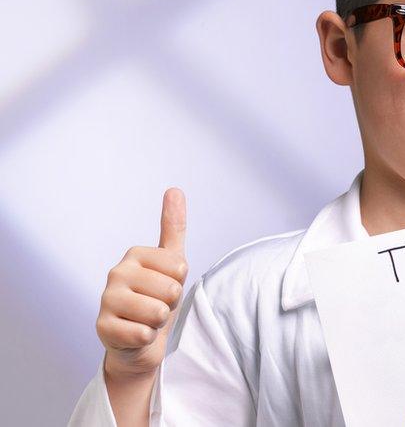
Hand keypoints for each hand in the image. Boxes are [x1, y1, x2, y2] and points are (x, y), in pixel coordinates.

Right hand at [96, 188, 188, 380]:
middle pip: (170, 290)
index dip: (180, 282)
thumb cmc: (157, 297)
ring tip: (147, 319)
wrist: (139, 339)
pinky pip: (143, 334)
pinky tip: (135, 334)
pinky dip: (146, 338)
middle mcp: (116, 273)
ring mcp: (106, 300)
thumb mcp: (172, 263)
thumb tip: (175, 189)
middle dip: (170, 304)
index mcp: (135, 254)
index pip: (179, 268)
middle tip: (157, 305)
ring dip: (159, 322)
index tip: (166, 285)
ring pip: (157, 313)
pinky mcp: (102, 328)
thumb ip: (173, 227)